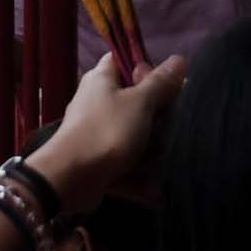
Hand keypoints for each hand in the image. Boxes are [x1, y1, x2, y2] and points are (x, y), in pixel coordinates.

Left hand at [23, 52, 186, 215]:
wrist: (71, 178)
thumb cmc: (107, 130)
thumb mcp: (140, 102)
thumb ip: (160, 83)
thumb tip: (179, 59)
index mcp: (101, 80)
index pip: (124, 60)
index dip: (145, 68)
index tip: (162, 85)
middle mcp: (97, 102)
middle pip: (136, 101)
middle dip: (155, 118)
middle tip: (161, 126)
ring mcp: (98, 132)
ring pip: (135, 135)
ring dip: (149, 151)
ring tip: (155, 159)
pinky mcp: (100, 160)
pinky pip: (127, 165)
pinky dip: (139, 179)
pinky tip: (153, 192)